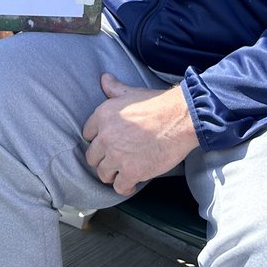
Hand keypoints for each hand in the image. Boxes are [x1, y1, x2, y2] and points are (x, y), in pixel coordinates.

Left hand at [82, 75, 197, 195]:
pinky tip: (132, 184)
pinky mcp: (131, 172)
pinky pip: (119, 187)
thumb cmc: (158, 105)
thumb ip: (114, 89)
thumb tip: (104, 79)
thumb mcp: (131, 92)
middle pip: (92, 157)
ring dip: (113, 175)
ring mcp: (117, 156)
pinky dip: (125, 188)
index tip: (106, 144)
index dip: (98, 140)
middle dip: (103, 160)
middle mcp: (106, 136)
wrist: (179, 119)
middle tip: (115, 160)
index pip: (87, 134)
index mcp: (103, 115)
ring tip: (122, 173)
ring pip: (103, 174)